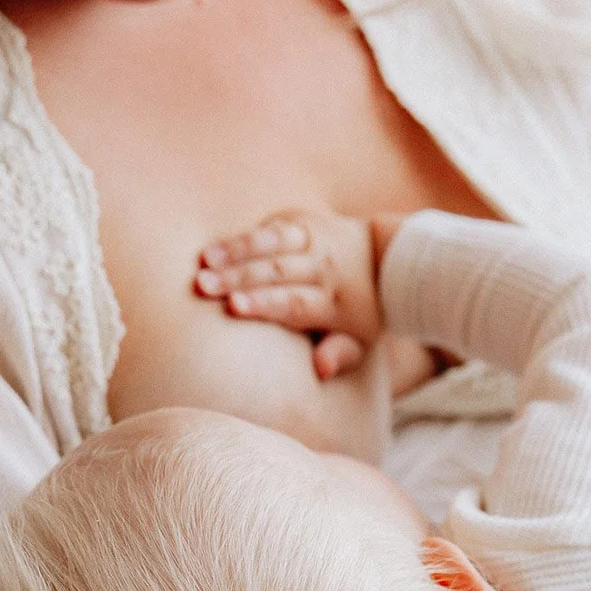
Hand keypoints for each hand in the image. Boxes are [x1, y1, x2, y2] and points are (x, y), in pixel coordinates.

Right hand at [196, 211, 398, 379]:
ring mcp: (314, 240)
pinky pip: (271, 228)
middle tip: (203, 287)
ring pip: (272, 244)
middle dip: (239, 278)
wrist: (387, 258)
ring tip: (203, 263)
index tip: (234, 307)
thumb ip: (340, 354)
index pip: (295, 302)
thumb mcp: (361, 340)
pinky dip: (243, 238)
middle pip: (278, 272)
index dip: (265, 303)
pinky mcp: (302, 221)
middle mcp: (325, 266)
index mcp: (336, 300)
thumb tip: (321, 369)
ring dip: (235, 252)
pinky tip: (213, 250)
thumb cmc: (362, 311)